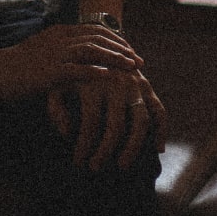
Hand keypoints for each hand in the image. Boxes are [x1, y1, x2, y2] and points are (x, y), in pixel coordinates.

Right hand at [0, 22, 143, 99]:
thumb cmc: (16, 67)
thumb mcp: (43, 53)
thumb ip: (62, 53)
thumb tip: (81, 60)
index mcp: (59, 32)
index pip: (95, 30)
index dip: (116, 40)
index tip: (131, 50)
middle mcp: (59, 39)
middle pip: (98, 38)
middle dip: (121, 49)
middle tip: (138, 61)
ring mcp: (53, 54)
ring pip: (91, 51)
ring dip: (114, 58)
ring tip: (131, 68)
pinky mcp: (46, 72)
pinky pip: (74, 70)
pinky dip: (93, 72)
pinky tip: (108, 77)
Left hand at [50, 68, 167, 170]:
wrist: (94, 46)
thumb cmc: (71, 74)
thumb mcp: (56, 84)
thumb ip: (55, 108)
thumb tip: (67, 133)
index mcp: (93, 83)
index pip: (91, 123)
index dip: (84, 146)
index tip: (78, 163)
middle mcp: (117, 84)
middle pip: (116, 126)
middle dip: (105, 152)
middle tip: (95, 168)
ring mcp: (135, 85)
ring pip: (141, 121)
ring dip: (133, 147)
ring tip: (122, 166)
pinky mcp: (147, 86)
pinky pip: (159, 110)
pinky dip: (161, 130)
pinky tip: (157, 149)